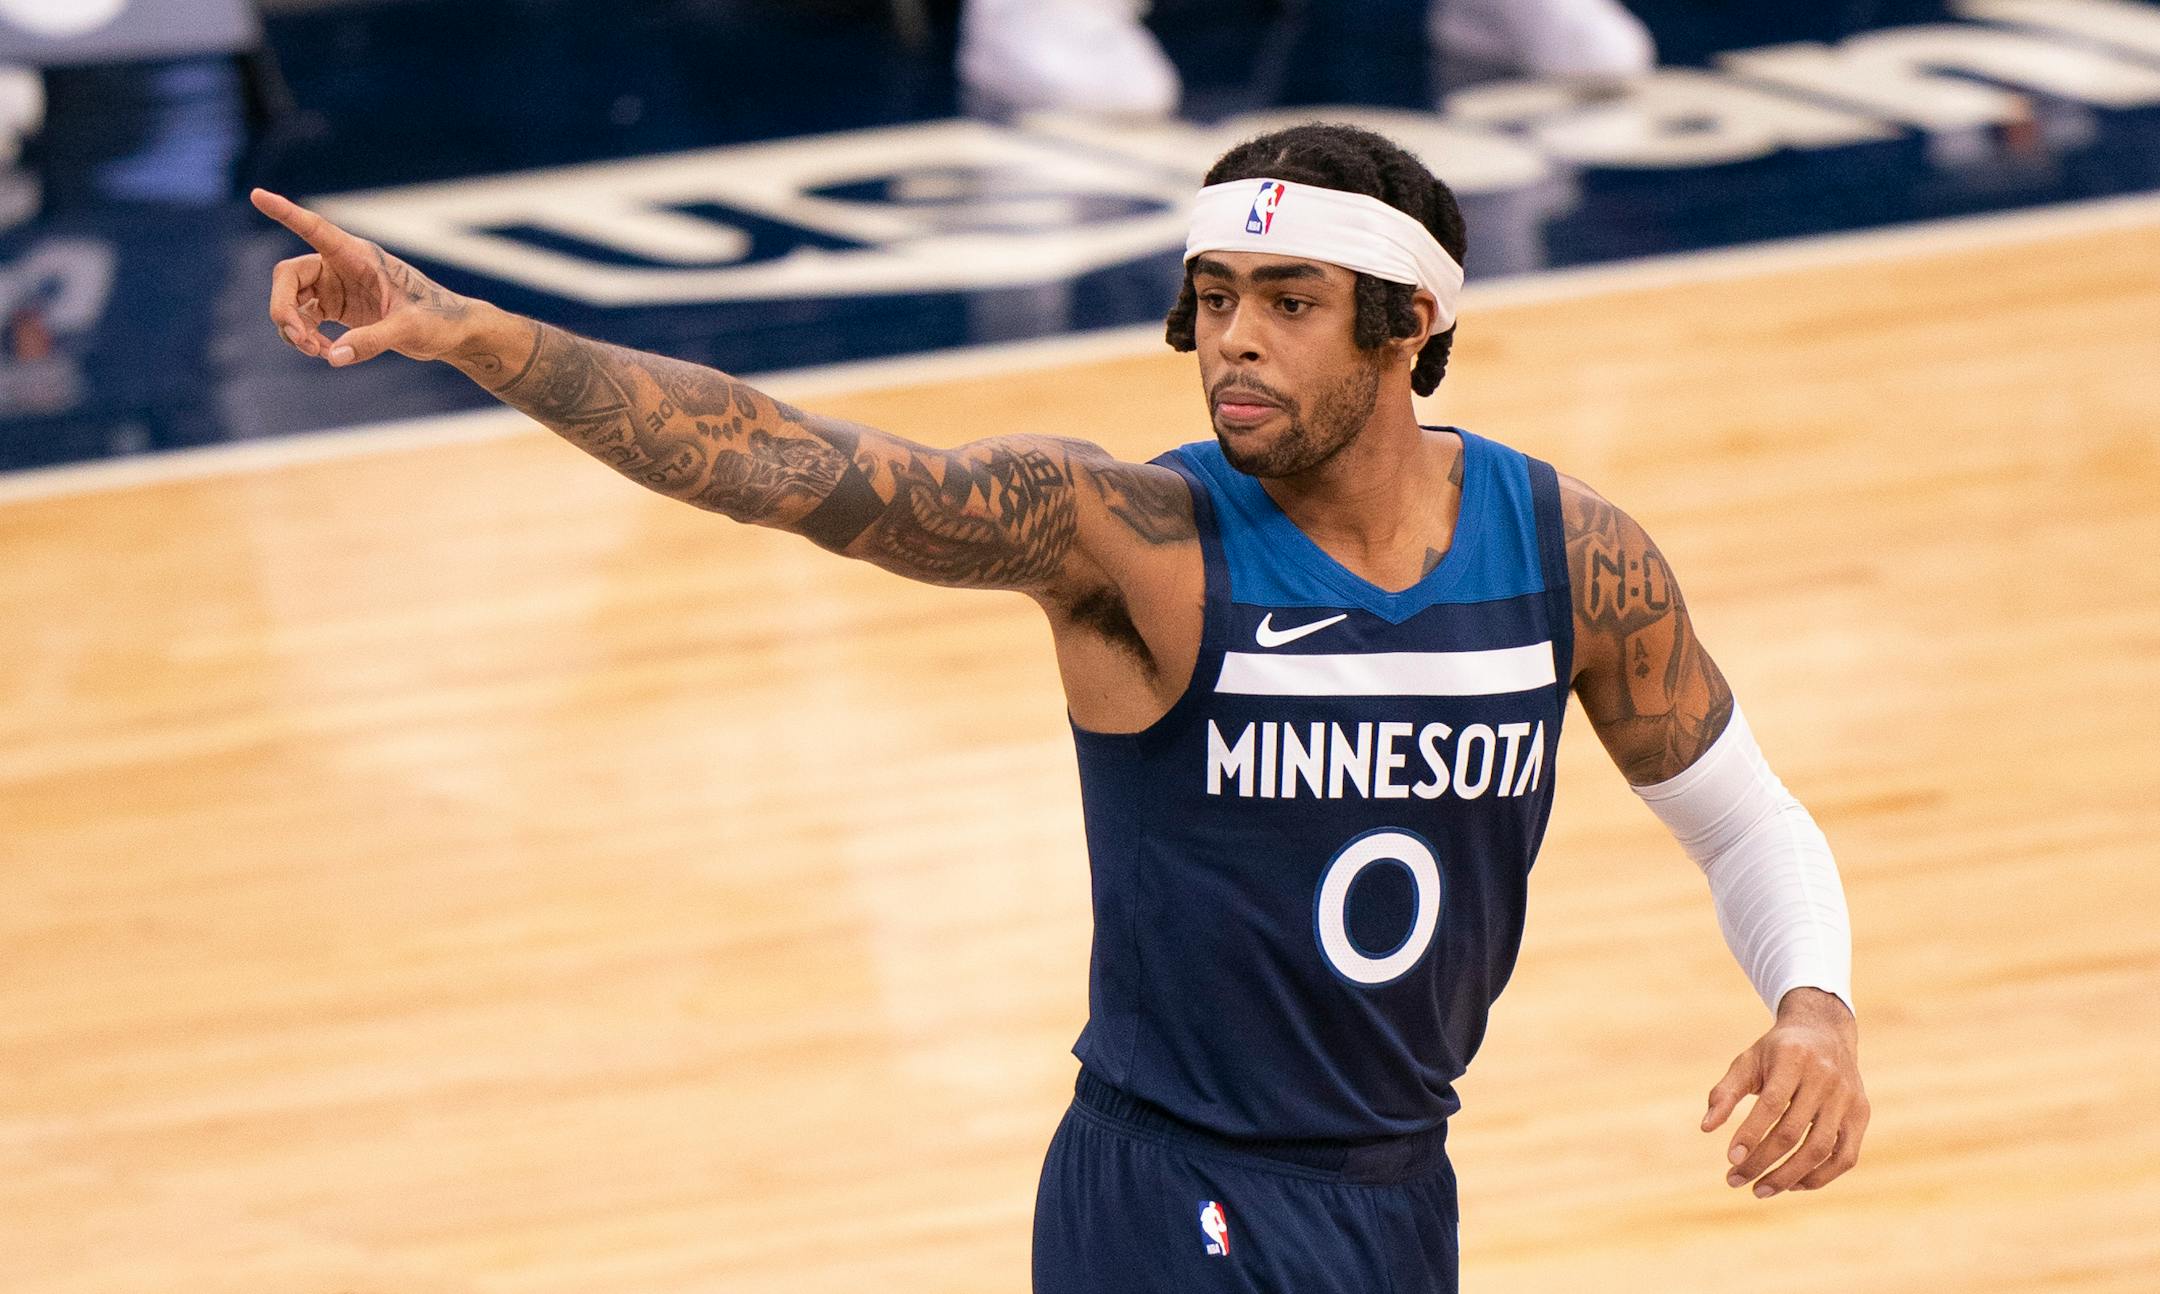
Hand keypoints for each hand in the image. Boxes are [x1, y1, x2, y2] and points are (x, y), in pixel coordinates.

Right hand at [252, 188, 474, 366]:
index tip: (257, 195)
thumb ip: (372, 342)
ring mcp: (336, 287)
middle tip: (300, 340)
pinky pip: (304, 319)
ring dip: (294, 328)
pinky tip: (326, 353)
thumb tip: (333, 357)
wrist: (451, 332)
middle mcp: (341, 266)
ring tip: (317, 351)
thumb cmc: (438, 320)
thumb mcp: (409, 330)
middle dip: (284, 308)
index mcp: (359, 256)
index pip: (315, 229)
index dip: (285, 213)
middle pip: (289, 276)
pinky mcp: (337, 308)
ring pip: (292, 300)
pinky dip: (306, 337)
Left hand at [1702, 987, 1868, 1198]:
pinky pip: (1845, 1156)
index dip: (1750, 1134)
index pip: (1771, 1104)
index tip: (1730, 1159)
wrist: (1825, 1032)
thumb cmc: (1777, 1052)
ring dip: (1789, 1176)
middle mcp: (1826, 1078)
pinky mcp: (1861, 1114)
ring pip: (1821, 1149)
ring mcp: (1848, 1098)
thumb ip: (1725, 1092)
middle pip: (1793, 1131)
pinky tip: (1793, 1185)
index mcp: (1794, 1059)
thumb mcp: (1747, 1061)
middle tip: (1735, 1180)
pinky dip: (1820, 1176)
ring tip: (1760, 1190)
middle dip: (1762, 1161)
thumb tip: (1706, 1127)